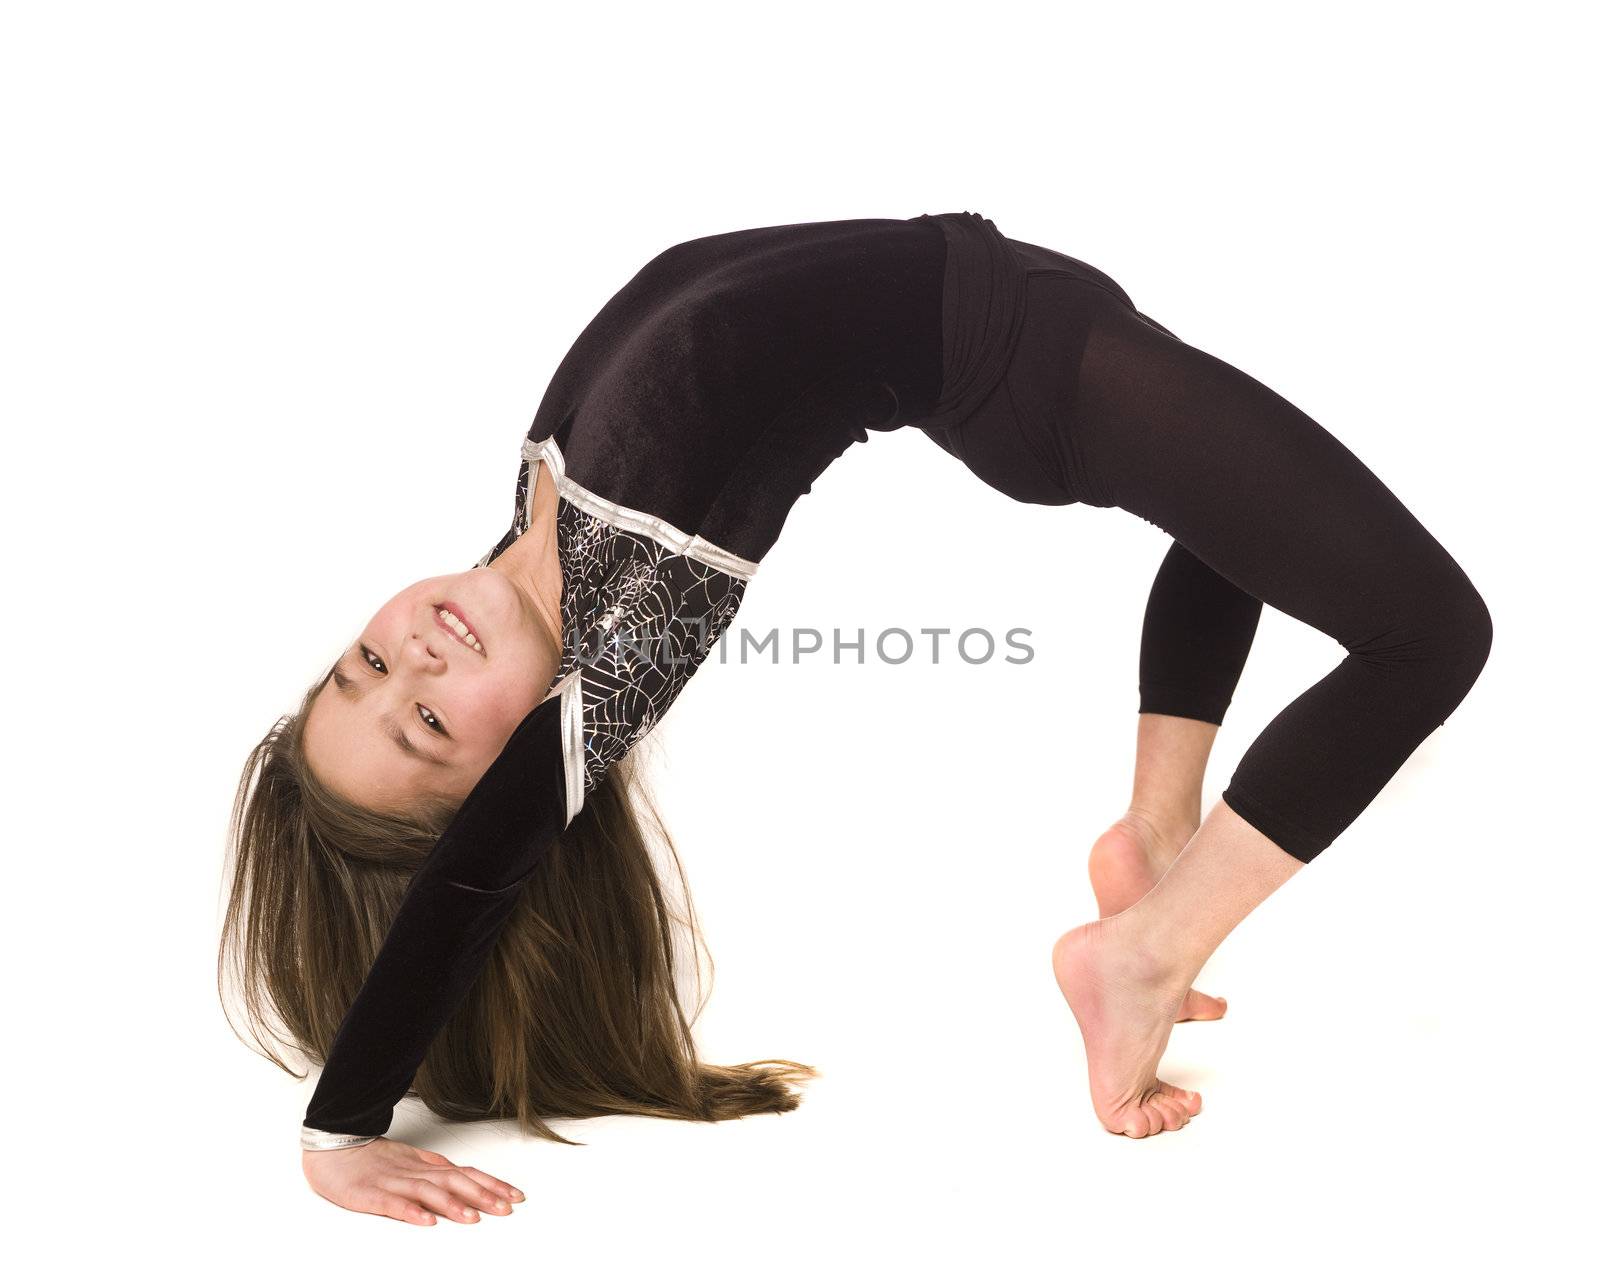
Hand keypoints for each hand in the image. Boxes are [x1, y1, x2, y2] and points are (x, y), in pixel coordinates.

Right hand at [302, 1137, 525, 1225]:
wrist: (332, 1146)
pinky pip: (393, 1204)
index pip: (465, 1173)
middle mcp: (414, 1171)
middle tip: (507, 1209)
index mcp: (425, 1165)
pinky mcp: (370, 1194)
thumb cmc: (372, 1158)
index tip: (515, 1197)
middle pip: (454, 1181)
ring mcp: (393, 1181)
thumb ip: (435, 1169)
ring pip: (428, 1192)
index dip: (491, 1184)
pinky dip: (411, 1212)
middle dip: (482, 1195)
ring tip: (473, 1218)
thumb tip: (464, 1176)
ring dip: (452, 1205)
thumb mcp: (410, 1160)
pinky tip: (426, 1222)